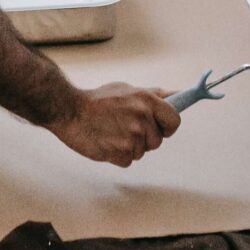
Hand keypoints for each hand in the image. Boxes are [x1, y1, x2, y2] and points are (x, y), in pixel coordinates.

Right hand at [52, 81, 179, 166]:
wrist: (70, 110)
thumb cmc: (99, 100)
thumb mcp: (127, 90)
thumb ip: (153, 95)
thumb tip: (178, 95)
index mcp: (147, 100)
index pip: (174, 120)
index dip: (168, 126)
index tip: (160, 128)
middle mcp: (143, 118)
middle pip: (157, 141)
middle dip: (144, 138)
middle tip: (124, 127)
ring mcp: (132, 136)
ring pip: (141, 152)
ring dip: (129, 147)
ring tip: (112, 132)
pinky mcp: (121, 152)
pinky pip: (128, 160)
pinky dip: (118, 155)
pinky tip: (106, 141)